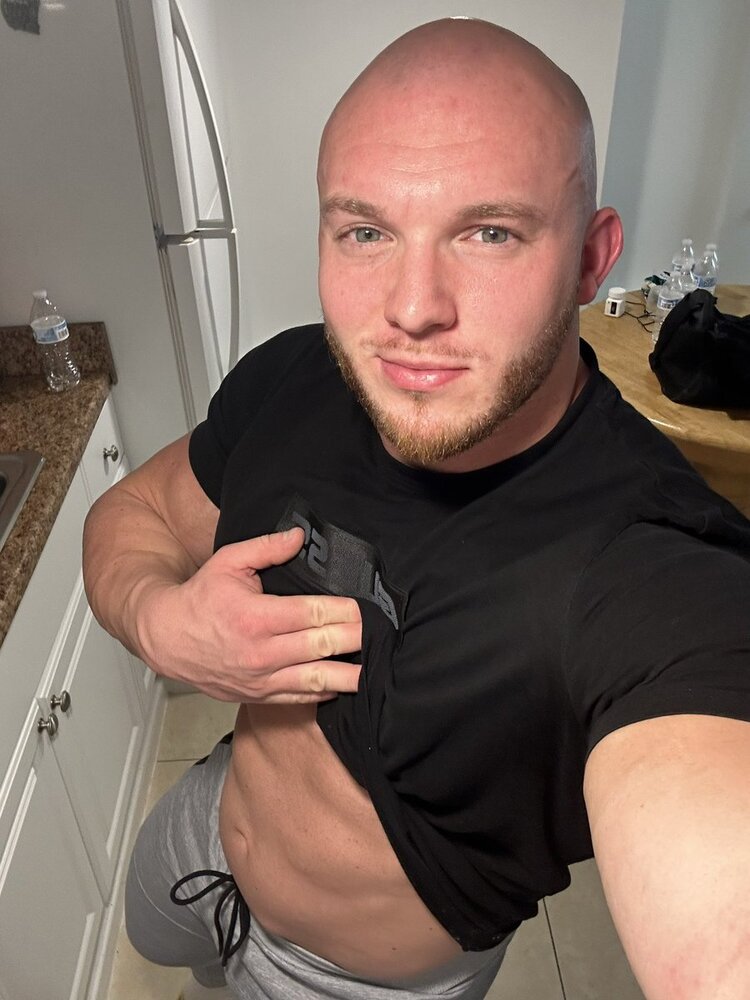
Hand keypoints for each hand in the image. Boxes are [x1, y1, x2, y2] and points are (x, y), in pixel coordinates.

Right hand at [136, 528, 361, 702]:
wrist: (166, 639)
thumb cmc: (199, 599)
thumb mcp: (228, 561)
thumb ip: (266, 547)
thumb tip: (299, 536)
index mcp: (256, 617)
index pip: (313, 613)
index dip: (345, 611)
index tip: (366, 608)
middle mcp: (261, 652)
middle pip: (322, 646)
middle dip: (355, 638)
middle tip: (381, 632)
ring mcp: (261, 679)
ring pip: (316, 680)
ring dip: (349, 675)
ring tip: (374, 668)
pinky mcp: (258, 695)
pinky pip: (299, 698)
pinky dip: (325, 693)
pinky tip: (344, 685)